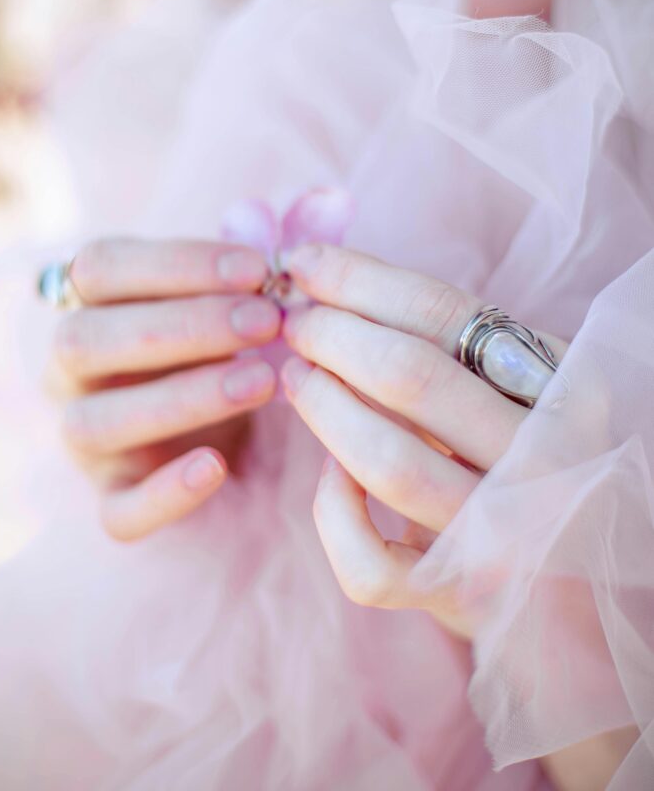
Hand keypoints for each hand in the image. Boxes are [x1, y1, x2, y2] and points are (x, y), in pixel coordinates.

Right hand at [47, 238, 281, 539]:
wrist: (223, 430)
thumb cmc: (230, 343)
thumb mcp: (255, 294)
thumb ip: (288, 247)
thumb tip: (333, 200)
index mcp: (93, 305)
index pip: (100, 267)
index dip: (175, 262)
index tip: (259, 268)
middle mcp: (70, 371)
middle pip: (86, 339)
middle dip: (182, 327)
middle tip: (267, 323)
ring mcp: (86, 440)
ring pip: (95, 423)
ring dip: (179, 398)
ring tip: (263, 384)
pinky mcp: (114, 499)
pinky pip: (117, 510)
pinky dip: (162, 493)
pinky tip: (218, 466)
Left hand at [280, 244, 567, 639]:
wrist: (558, 584)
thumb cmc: (514, 455)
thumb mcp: (506, 385)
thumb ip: (441, 333)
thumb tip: (322, 267)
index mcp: (563, 386)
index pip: (448, 313)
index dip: (361, 280)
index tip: (304, 264)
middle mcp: (545, 459)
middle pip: (414, 377)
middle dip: (333, 335)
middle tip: (296, 322)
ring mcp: (504, 534)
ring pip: (390, 464)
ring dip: (323, 408)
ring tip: (295, 375)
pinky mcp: (459, 594)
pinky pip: (371, 563)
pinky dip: (333, 512)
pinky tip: (329, 474)